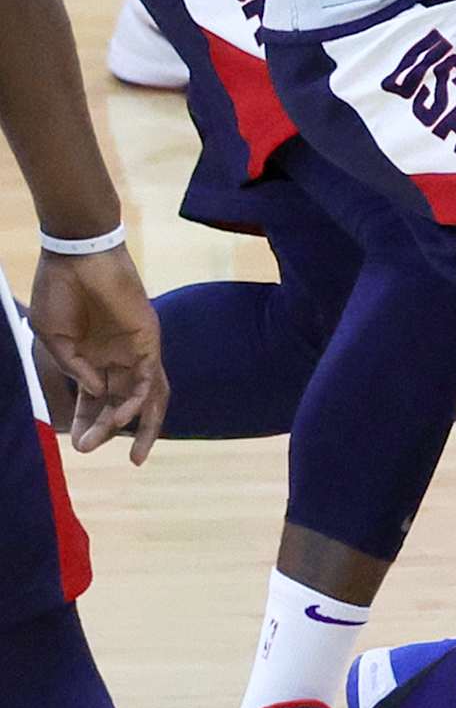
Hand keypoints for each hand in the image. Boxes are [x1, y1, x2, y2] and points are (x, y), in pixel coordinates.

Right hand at [28, 246, 166, 464]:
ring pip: (147, 396)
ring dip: (136, 424)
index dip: (87, 423)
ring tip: (127, 452)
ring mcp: (135, 349)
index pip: (96, 401)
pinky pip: (150, 378)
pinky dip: (137, 401)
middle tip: (87, 450)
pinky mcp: (149, 339)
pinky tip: (117, 416)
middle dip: (106, 430)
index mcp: (93, 358)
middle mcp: (118, 357)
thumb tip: (95, 395)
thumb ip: (74, 369)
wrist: (76, 255)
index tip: (77, 445)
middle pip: (122, 404)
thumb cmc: (58, 290)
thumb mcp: (54, 339)